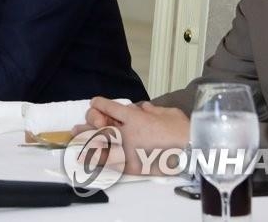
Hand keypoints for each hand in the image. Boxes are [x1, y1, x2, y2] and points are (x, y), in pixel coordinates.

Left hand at [75, 98, 189, 174]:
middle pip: (100, 125)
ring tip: (76, 138)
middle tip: (79, 125)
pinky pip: (109, 162)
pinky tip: (85, 158)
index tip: (95, 102)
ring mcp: (126, 151)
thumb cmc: (182, 131)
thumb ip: (151, 110)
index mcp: (135, 118)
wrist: (191, 153)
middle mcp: (126, 133)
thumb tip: (142, 109)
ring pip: (100, 144)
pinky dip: (96, 159)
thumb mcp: (166, 112)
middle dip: (89, 123)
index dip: (100, 103)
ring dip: (86, 140)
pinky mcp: (130, 166)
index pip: (111, 107)